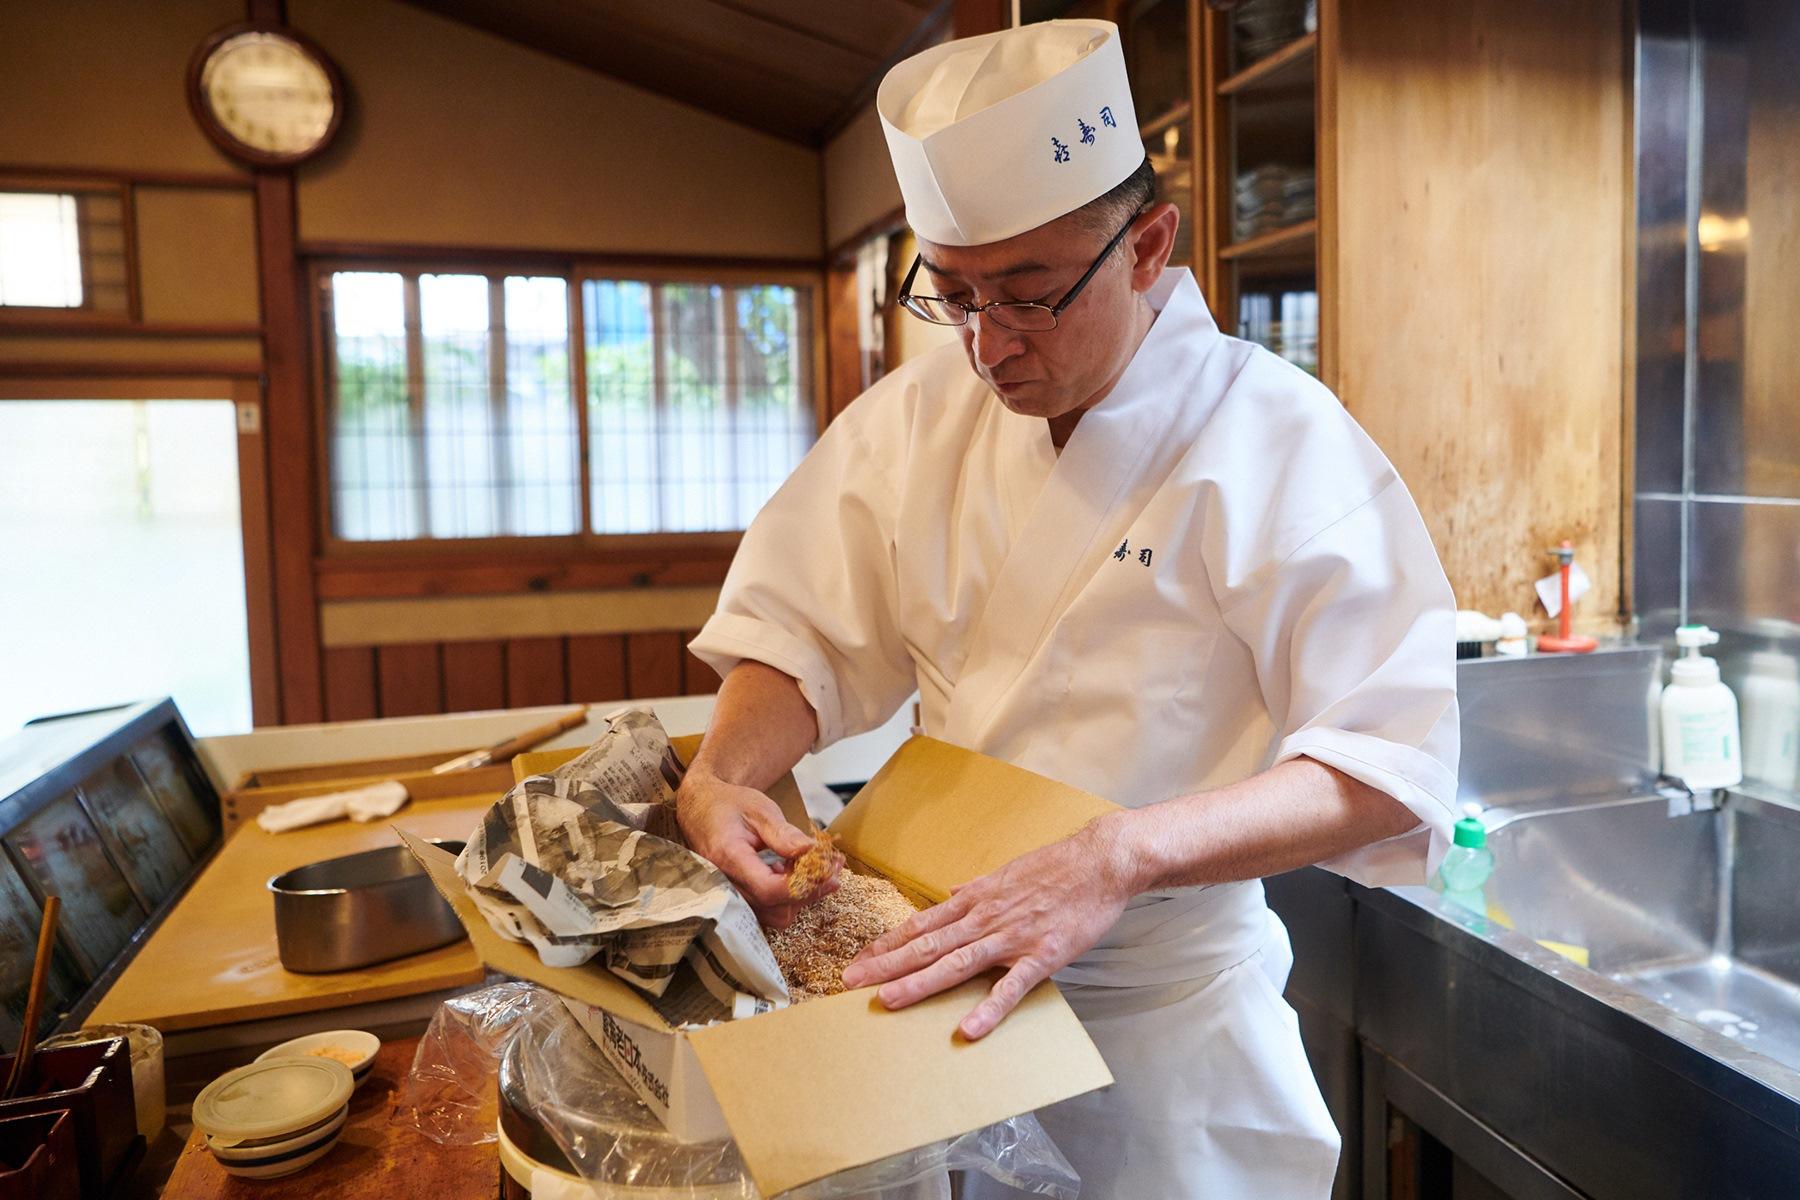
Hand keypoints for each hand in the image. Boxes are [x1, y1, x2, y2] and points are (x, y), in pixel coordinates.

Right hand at [675, 769, 836, 927]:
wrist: (701, 808)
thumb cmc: (729, 805)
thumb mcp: (759, 810)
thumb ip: (783, 834)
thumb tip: (810, 852)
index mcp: (729, 857)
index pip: (769, 889)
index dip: (803, 885)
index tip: (827, 869)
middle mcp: (725, 884)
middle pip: (776, 907)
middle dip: (810, 891)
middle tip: (831, 866)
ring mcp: (730, 896)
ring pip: (774, 916)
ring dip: (801, 897)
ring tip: (811, 867)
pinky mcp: (737, 900)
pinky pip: (767, 911)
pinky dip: (788, 898)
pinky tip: (792, 873)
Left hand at [841, 812, 1140, 1038]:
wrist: (1101, 861)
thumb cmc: (1057, 867)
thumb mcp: (1008, 872)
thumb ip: (979, 888)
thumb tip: (954, 892)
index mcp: (976, 900)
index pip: (921, 924)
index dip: (888, 943)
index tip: (860, 959)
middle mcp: (984, 918)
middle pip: (927, 945)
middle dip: (886, 965)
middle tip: (850, 983)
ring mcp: (1011, 937)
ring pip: (956, 963)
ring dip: (918, 983)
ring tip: (887, 1001)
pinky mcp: (1042, 955)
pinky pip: (1011, 986)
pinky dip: (989, 1008)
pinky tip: (967, 1029)